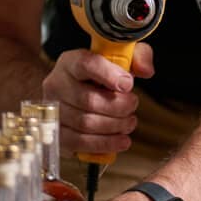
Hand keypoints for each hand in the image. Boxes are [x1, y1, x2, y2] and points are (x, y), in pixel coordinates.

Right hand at [41, 42, 154, 156]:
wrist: (75, 91)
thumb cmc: (100, 74)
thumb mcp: (120, 57)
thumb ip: (137, 56)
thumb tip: (146, 70)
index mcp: (70, 62)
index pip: (85, 65)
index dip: (108, 75)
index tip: (128, 84)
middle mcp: (56, 84)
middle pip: (88, 100)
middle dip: (119, 107)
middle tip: (132, 106)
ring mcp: (53, 110)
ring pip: (86, 123)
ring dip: (115, 126)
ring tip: (129, 122)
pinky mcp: (57, 133)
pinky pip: (80, 143)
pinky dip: (105, 144)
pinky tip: (121, 140)